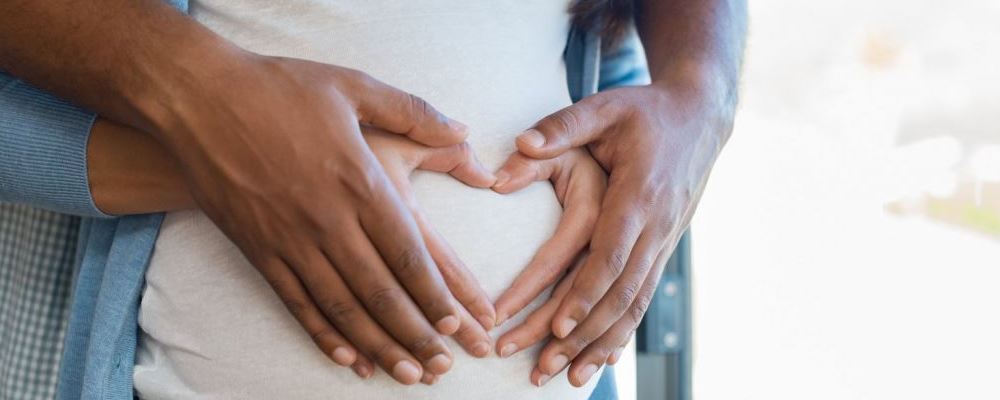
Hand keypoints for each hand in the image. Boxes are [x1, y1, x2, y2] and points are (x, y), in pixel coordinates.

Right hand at [152, 54, 489, 384]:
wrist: (196, 97)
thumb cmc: (279, 88)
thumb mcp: (354, 86)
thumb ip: (414, 112)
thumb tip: (464, 131)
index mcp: (359, 180)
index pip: (408, 252)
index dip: (435, 293)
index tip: (458, 323)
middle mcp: (327, 219)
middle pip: (380, 291)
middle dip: (416, 334)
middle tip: (442, 367)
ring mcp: (289, 239)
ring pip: (342, 306)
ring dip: (377, 345)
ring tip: (407, 374)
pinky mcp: (257, 249)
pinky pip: (295, 303)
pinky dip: (323, 335)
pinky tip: (348, 359)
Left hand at [511, 83, 732, 385]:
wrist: (700, 117)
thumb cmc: (644, 111)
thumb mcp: (604, 107)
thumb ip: (562, 126)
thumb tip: (519, 145)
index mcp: (639, 194)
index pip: (611, 254)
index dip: (586, 293)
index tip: (558, 325)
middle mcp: (656, 225)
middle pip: (620, 292)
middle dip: (583, 335)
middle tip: (544, 366)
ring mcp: (664, 241)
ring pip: (634, 305)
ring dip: (601, 345)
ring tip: (567, 378)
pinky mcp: (662, 249)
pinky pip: (643, 299)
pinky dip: (622, 332)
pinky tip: (601, 361)